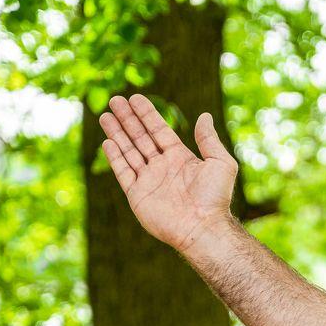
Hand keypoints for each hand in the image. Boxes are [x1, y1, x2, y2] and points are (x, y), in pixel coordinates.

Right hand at [96, 93, 237, 255]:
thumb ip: (209, 139)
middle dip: (128, 119)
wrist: (202, 228)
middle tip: (115, 100)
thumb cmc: (214, 197)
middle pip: (141, 137)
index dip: (147, 114)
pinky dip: (115, 157)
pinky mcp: (137, 195)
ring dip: (117, 133)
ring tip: (105, 115)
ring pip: (129, 151)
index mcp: (180, 158)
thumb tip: (204, 115)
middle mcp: (163, 167)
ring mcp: (149, 180)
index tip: (135, 98)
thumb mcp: (220, 163)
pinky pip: (123, 172)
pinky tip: (108, 141)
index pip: (159, 130)